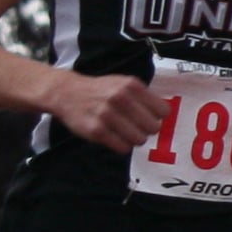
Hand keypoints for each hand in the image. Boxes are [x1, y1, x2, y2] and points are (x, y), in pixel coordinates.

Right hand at [49, 71, 166, 152]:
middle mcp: (121, 99)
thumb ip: (144, 96)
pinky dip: (122, 146)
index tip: (150, 117)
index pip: (163, 111)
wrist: (66, 93)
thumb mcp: (124, 83)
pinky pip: (123, 148)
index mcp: (132, 86)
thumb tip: (165, 114)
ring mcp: (108, 115)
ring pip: (139, 140)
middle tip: (137, 127)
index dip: (158, 117)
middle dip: (147, 130)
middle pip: (153, 127)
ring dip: (135, 139)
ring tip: (125, 132)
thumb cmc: (100, 90)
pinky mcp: (97, 130)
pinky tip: (115, 138)